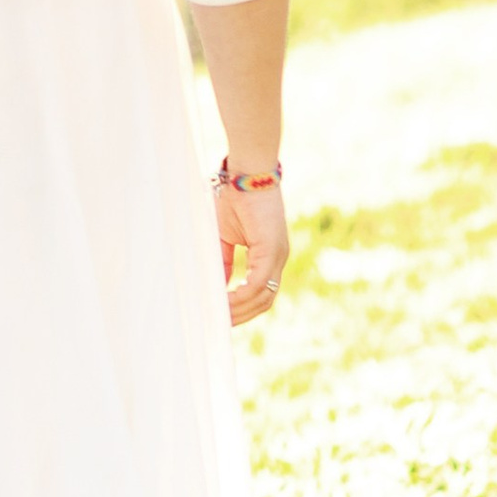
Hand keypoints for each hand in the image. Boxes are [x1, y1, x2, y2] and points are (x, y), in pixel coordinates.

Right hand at [215, 175, 288, 326]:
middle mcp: (278, 259)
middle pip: (264, 301)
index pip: (261, 293)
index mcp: (269, 256)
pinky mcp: (272, 249)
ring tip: (218, 314)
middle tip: (219, 324)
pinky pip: (259, 282)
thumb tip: (218, 285)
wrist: (247, 172)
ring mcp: (278, 255)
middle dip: (241, 316)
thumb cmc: (234, 198)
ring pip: (263, 296)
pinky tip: (225, 300)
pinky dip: (242, 295)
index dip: (243, 309)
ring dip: (240, 309)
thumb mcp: (224, 237)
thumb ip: (224, 262)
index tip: (223, 318)